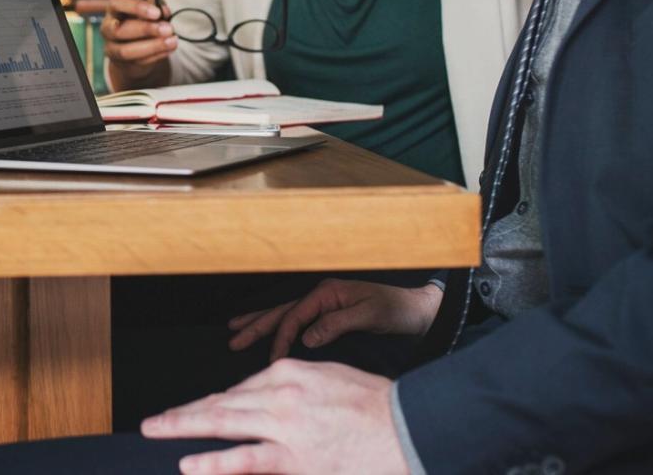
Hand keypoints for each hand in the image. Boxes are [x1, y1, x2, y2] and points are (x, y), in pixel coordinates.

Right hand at [101, 0, 175, 88]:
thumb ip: (156, 6)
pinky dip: (156, 55)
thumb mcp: (149, 10)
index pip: (117, 4)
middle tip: (168, 29)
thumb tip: (164, 11)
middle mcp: (107, 28)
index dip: (136, 7)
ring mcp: (112, 47)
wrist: (135, 45)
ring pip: (126, 51)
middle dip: (146, 30)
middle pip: (119, 30)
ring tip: (172, 41)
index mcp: (113, 9)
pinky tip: (169, 49)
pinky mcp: (121, 63)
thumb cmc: (141, 21)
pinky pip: (138, 61)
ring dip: (152, 46)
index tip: (157, 12)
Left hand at [142, 360, 407, 473]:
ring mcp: (285, 425)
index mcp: (291, 371)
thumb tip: (271, 396)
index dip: (214, 404)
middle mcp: (281, 393)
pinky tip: (190, 463)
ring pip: (223, 423)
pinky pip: (247, 459)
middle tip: (154, 421)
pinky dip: (215, 461)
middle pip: (222, 403)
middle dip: (185, 412)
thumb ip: (298, 386)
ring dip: (184, 426)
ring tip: (156, 431)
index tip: (195, 413)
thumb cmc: (379, 406)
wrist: (411, 427)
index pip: (241, 390)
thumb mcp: (332, 379)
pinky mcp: (296, 457)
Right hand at [228, 279, 442, 361]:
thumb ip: (337, 324)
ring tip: (236, 328)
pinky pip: (296, 320)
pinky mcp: (329, 314)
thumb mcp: (369, 316)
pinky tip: (267, 330)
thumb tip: (307, 337)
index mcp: (327, 293)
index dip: (281, 337)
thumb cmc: (397, 311)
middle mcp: (322, 295)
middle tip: (233, 338)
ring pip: (284, 314)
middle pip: (282, 311)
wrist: (419, 310)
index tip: (273, 358)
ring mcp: (324, 303)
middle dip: (256, 324)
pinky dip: (278, 326)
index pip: (295, 316)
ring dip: (261, 322)